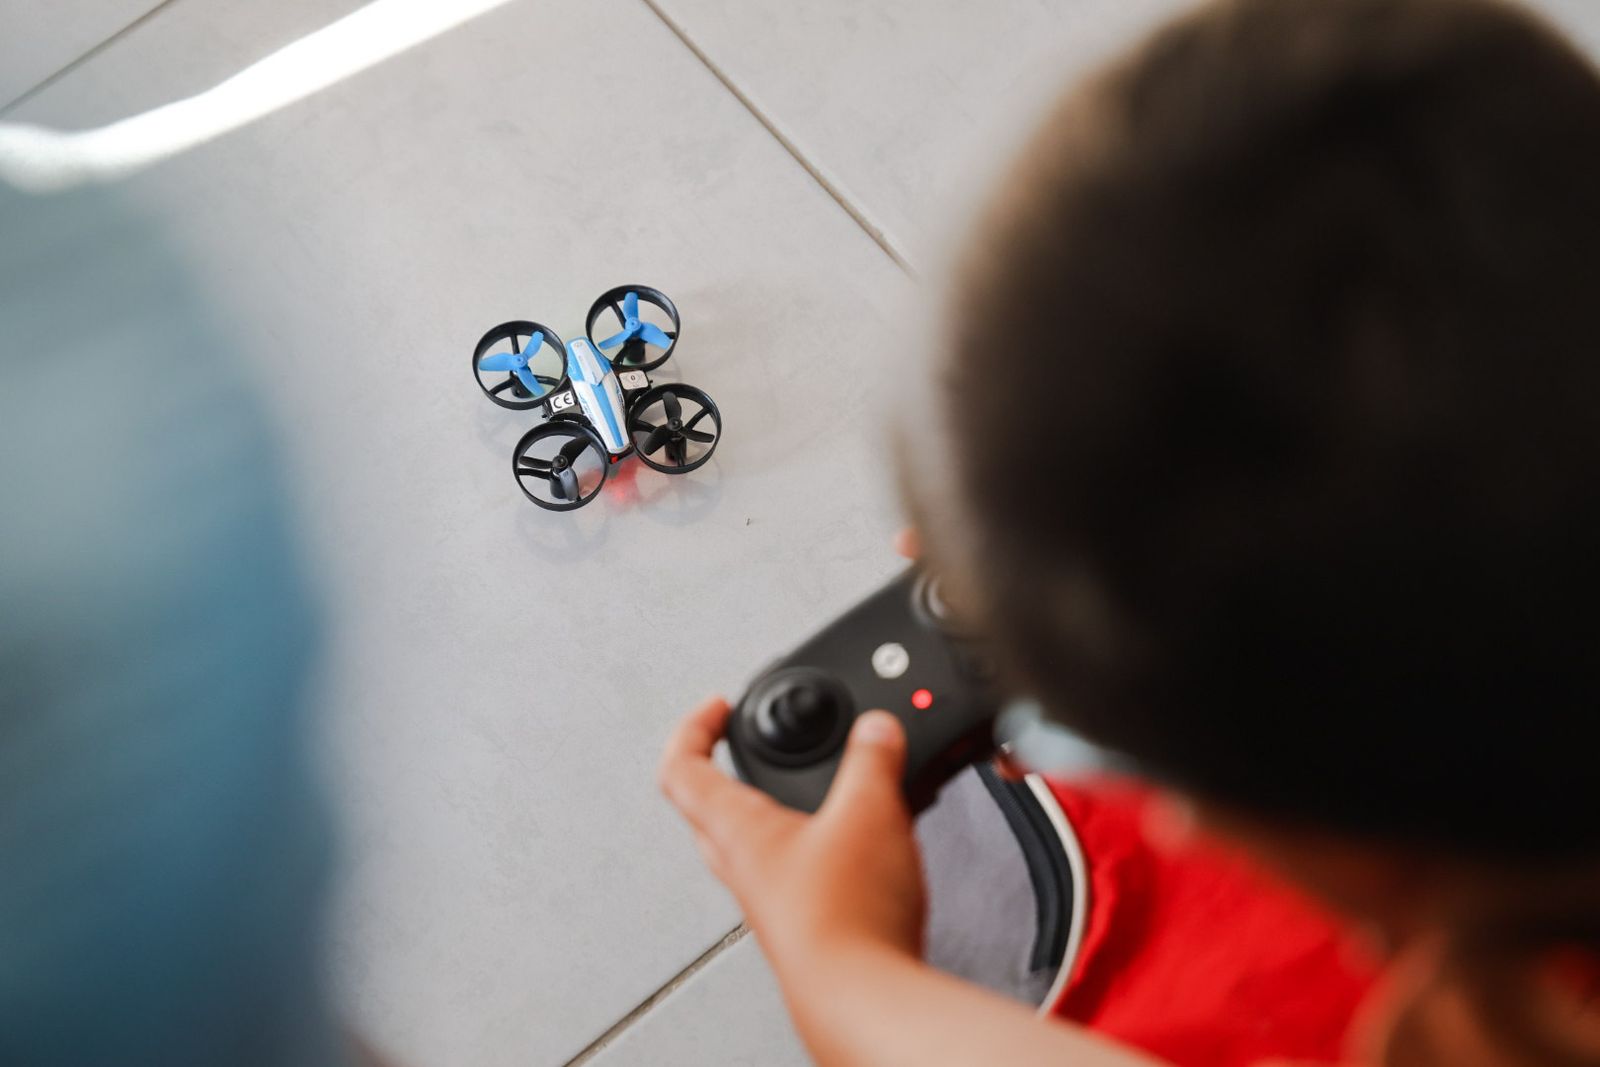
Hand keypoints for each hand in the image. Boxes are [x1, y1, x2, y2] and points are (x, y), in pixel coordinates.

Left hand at [658, 698, 926, 977]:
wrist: (862, 999)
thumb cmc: (845, 916)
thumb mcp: (868, 810)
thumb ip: (872, 759)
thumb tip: (876, 727)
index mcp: (740, 829)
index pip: (683, 768)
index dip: (693, 728)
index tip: (717, 707)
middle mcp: (745, 867)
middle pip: (709, 809)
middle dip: (725, 770)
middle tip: (743, 747)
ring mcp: (772, 901)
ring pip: (752, 845)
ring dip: (769, 812)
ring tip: (804, 790)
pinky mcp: (807, 926)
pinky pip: (795, 874)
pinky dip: (812, 849)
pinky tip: (851, 846)